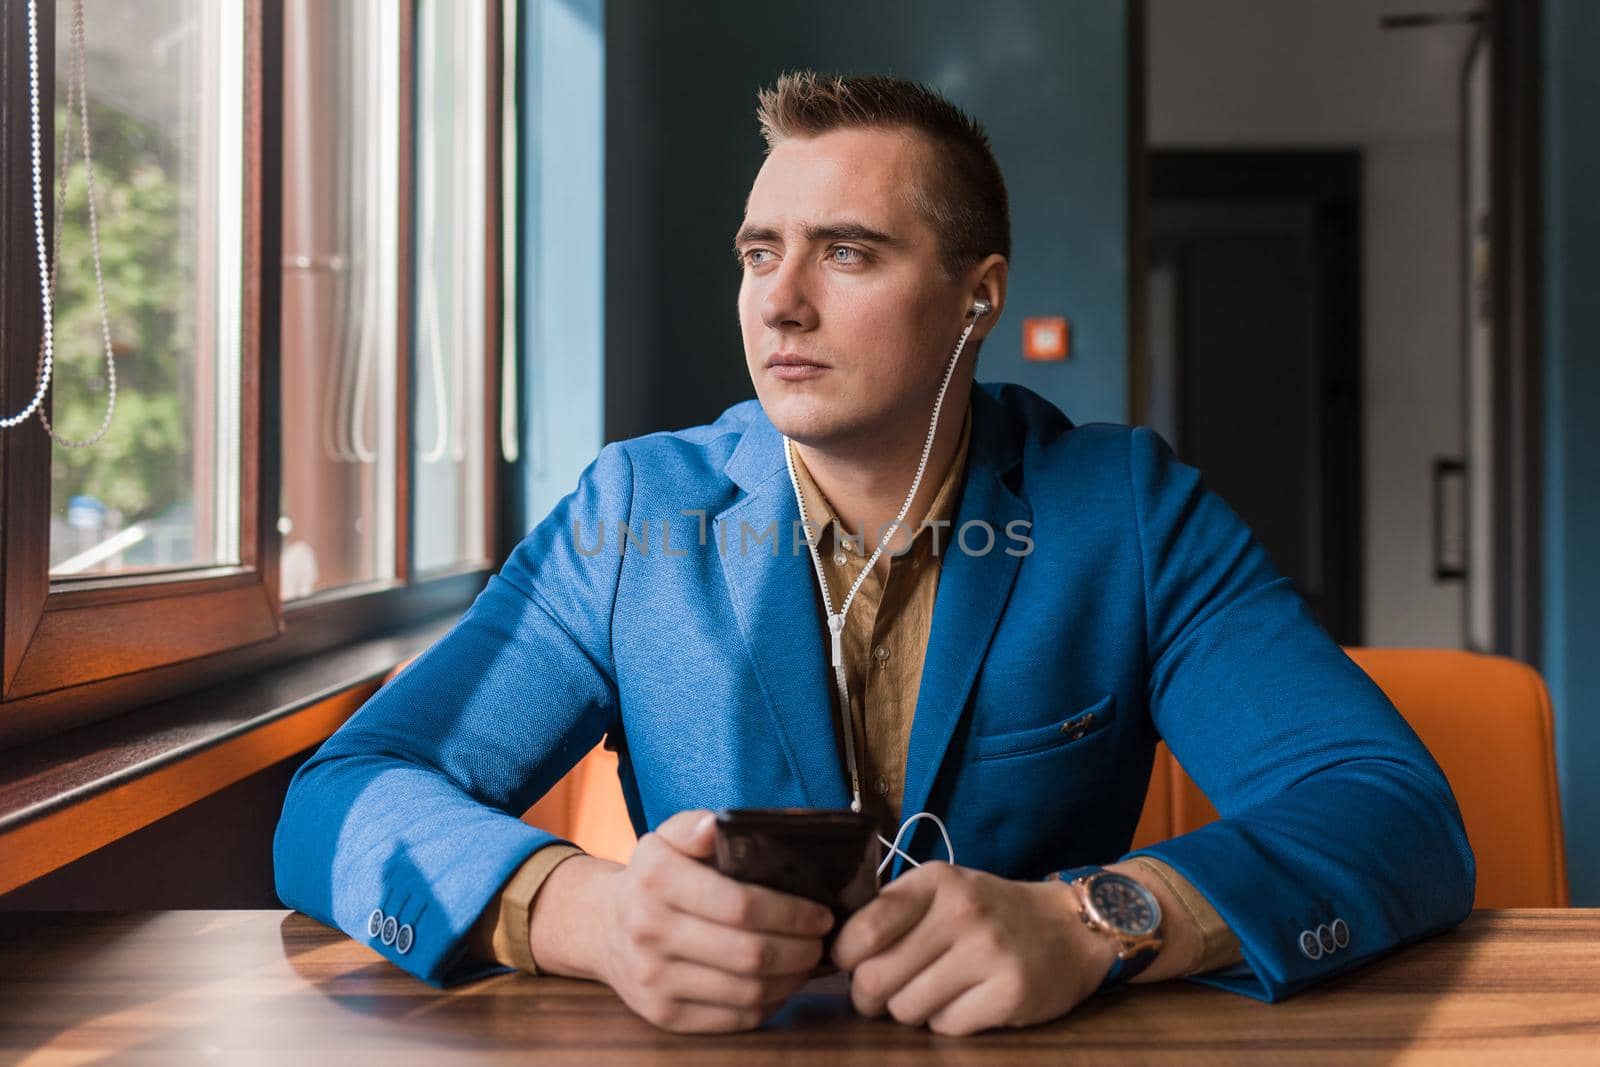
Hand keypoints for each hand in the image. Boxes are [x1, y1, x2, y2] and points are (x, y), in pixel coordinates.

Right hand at [592, 808, 836, 1033]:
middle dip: (800, 950)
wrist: (603, 928)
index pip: (741, 905)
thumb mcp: (665, 839)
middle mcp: (649, 931)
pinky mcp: (663, 1015)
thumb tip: (713, 826)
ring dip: (791, 979)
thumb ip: (694, 827)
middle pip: (750, 953)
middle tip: (821, 941)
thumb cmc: (653, 879)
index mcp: (656, 880)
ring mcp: (654, 979)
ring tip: (807, 962)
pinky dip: (768, 1004)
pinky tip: (780, 985)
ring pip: (747, 991)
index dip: (791, 913)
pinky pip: (733, 1018)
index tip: (821, 914)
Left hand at [829, 861, 1116, 1035]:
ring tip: (932, 992)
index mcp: (935, 881)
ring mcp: (989, 953)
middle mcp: (961, 912)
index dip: (845, 958)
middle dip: (870, 996)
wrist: (1068, 929)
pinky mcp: (1011, 993)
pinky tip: (965, 1002)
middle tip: (882, 993)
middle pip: (876, 978)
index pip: (863, 929)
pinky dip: (947, 1023)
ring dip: (910, 1011)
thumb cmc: (988, 912)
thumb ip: (891, 912)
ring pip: (906, 1009)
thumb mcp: (941, 891)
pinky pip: (947, 1027)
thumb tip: (831, 952)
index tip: (851, 964)